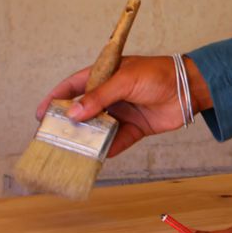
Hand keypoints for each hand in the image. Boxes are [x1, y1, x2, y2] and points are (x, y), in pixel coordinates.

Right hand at [35, 55, 213, 156]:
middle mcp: (111, 95)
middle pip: (83, 111)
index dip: (56, 99)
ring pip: (98, 128)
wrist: (190, 88)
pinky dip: (107, 149)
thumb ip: (100, 96)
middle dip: (68, 124)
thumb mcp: (126, 80)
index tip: (41, 114)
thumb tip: (74, 113)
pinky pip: (117, 141)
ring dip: (87, 139)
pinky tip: (96, 158)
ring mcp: (123, 112)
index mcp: (105, 75)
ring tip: (70, 152)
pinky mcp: (136, 128)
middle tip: (51, 139)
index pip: (74, 86)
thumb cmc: (158, 74)